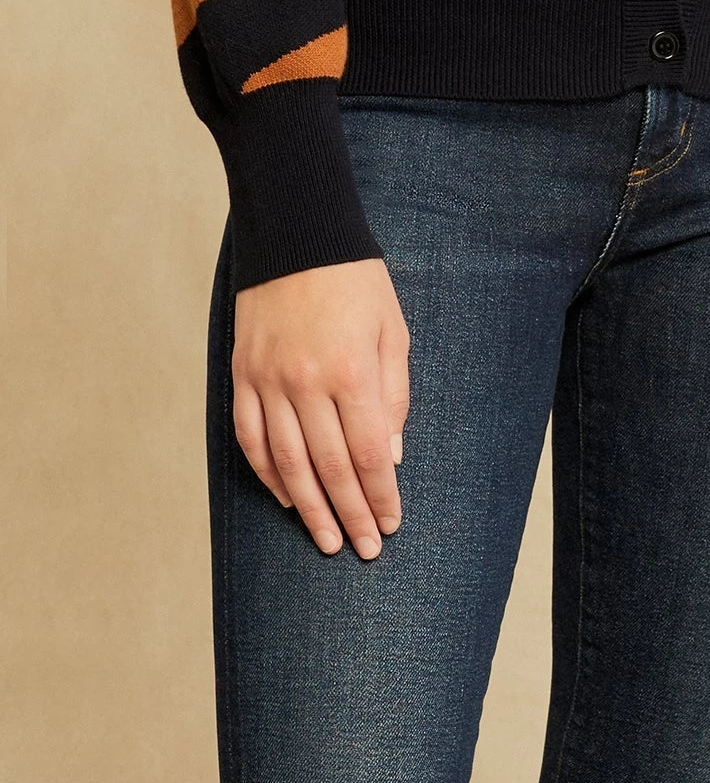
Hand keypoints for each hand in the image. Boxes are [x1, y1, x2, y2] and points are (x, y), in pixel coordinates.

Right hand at [231, 256, 410, 560]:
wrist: (297, 234)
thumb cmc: (355, 280)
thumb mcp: (392, 330)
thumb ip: (393, 395)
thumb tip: (389, 456)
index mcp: (350, 370)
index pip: (367, 453)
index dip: (380, 496)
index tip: (390, 524)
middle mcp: (305, 383)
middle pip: (329, 467)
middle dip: (350, 514)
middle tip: (363, 548)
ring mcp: (267, 381)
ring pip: (287, 463)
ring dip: (309, 508)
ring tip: (327, 539)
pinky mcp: (242, 375)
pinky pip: (251, 439)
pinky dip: (269, 474)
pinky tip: (287, 497)